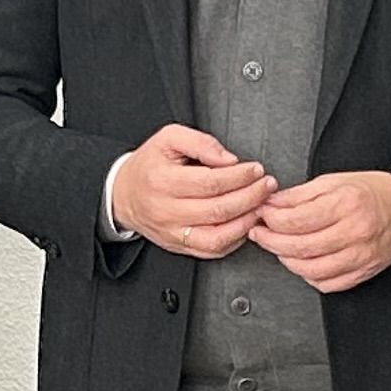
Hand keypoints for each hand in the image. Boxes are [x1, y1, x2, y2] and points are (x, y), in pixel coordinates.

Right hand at [113, 124, 271, 259]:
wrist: (124, 194)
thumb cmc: (149, 166)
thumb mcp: (169, 139)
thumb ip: (200, 142)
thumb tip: (228, 160)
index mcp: (163, 181)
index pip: (210, 183)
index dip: (239, 177)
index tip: (256, 170)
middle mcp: (167, 211)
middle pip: (218, 210)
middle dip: (250, 198)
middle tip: (267, 186)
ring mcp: (174, 233)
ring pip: (217, 236)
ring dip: (246, 222)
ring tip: (260, 206)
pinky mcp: (180, 246)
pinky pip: (212, 251)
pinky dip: (235, 240)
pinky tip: (245, 224)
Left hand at [249, 171, 390, 293]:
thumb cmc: (373, 193)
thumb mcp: (334, 181)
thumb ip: (300, 194)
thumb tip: (272, 203)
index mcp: (346, 204)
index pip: (296, 220)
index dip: (271, 219)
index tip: (262, 215)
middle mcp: (354, 232)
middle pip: (299, 246)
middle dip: (270, 241)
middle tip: (260, 233)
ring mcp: (359, 256)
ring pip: (309, 269)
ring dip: (286, 260)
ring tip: (279, 247)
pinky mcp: (362, 273)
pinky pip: (326, 283)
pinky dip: (308, 275)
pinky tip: (303, 261)